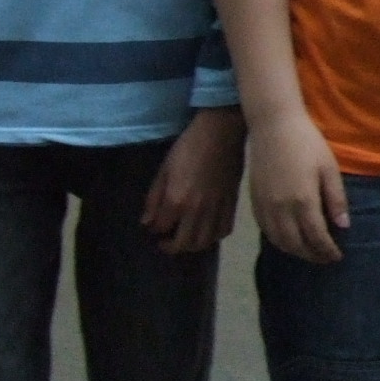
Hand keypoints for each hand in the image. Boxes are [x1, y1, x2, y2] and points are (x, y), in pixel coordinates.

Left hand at [141, 108, 245, 253]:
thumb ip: (154, 199)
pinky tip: (207, 232)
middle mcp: (197, 211)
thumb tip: (147, 223)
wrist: (221, 133)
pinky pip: (223, 231)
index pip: (161, 228)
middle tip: (165, 242)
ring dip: (191, 246)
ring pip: (204, 242)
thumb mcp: (163, 170)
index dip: (153, 229)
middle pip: (183, 244)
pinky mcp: (231, 205)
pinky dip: (213, 237)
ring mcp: (216, 210)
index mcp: (176, 201)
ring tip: (185, 239)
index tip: (152, 226)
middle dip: (171, 247)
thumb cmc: (187, 147)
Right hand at [247, 109, 347, 263]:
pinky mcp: (254, 201)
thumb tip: (343, 227)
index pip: (317, 238)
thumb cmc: (307, 143)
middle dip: (312, 256)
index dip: (328, 251)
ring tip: (309, 252)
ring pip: (278, 241)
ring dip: (295, 252)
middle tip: (325, 258)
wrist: (273, 125)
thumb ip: (336, 199)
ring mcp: (265, 206)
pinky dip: (278, 241)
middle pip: (296, 245)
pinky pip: (265, 230)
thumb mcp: (329, 168)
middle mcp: (281, 209)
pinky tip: (288, 239)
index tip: (338, 256)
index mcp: (303, 201)